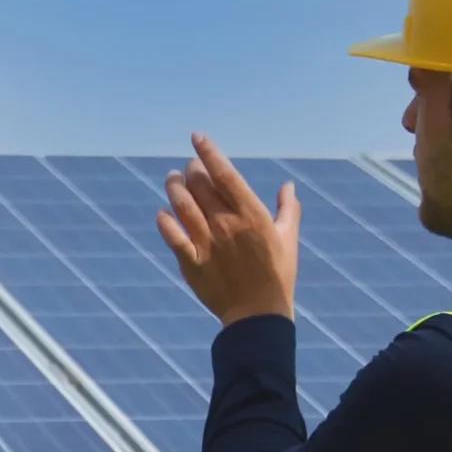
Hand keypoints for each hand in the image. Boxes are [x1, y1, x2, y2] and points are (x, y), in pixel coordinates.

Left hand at [156, 132, 300, 325]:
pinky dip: (165, 222)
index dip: (209, 152)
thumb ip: (288, 208)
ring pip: (182, 205)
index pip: (225, 174)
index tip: (198, 137)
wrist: (258, 314)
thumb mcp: (288, 239)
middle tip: (190, 166)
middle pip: (200, 186)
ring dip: (174, 188)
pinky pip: (173, 237)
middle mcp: (226, 224)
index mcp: (251, 215)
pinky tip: (162, 213)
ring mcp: (206, 243)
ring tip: (172, 179)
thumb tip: (288, 185)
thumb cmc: (278, 274)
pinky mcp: (192, 263)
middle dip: (192, 169)